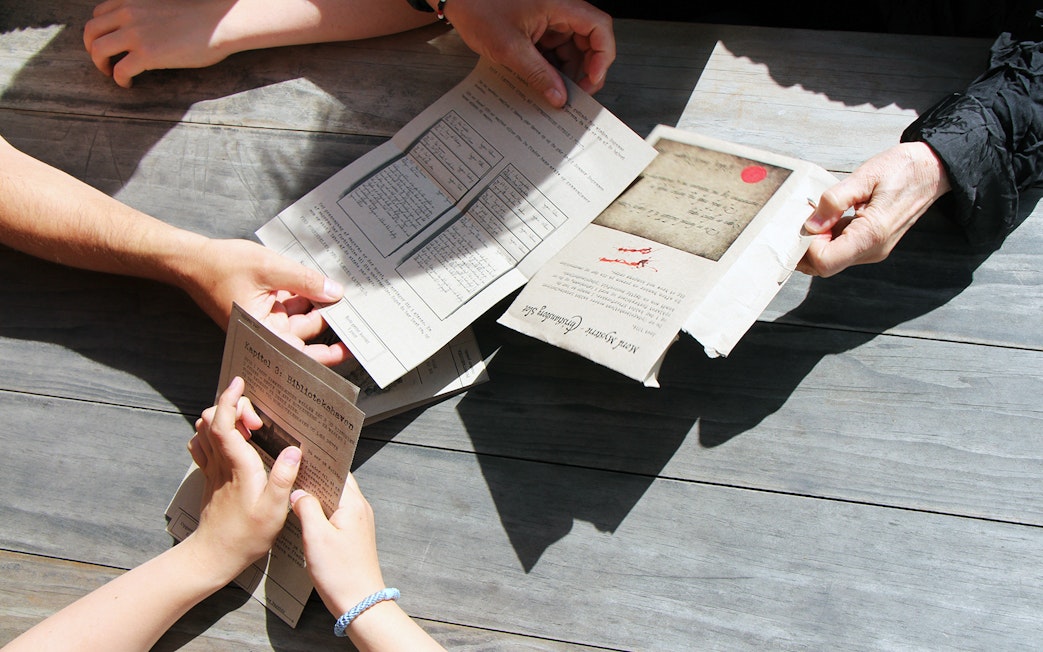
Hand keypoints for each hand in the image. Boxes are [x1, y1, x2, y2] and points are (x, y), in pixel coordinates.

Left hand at [84, 0, 242, 87]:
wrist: (219, 23)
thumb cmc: (201, 16)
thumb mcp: (163, 5)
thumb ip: (147, 12)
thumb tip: (146, 28)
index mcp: (131, 0)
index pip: (99, 14)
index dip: (99, 31)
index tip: (107, 43)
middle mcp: (128, 14)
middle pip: (91, 31)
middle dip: (92, 49)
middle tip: (103, 61)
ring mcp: (135, 34)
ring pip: (99, 50)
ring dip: (100, 65)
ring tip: (111, 73)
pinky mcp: (147, 54)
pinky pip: (120, 70)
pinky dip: (120, 80)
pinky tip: (129, 84)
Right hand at [183, 238, 350, 366]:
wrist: (192, 260)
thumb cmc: (222, 267)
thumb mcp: (270, 268)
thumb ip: (305, 280)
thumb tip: (335, 292)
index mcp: (263, 332)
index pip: (301, 353)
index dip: (328, 354)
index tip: (350, 349)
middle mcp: (265, 331)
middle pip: (305, 334)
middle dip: (328, 322)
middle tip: (354, 312)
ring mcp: (265, 320)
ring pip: (301, 318)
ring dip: (317, 304)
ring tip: (340, 289)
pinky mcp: (265, 308)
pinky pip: (291, 306)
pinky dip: (303, 295)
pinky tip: (319, 282)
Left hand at [186, 376, 301, 579]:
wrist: (214, 556)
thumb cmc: (245, 536)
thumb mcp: (273, 509)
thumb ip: (283, 477)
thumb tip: (295, 450)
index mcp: (237, 466)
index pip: (224, 422)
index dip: (229, 400)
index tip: (240, 384)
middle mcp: (220, 463)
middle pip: (211, 420)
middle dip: (230, 407)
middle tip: (255, 420)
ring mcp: (211, 470)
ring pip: (203, 431)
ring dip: (220, 418)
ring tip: (244, 425)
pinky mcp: (210, 477)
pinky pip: (201, 446)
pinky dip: (210, 434)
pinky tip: (228, 441)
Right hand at [291, 476, 385, 617]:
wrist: (360, 602)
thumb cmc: (340, 573)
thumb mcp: (316, 537)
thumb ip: (306, 508)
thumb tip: (298, 493)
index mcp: (353, 503)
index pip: (337, 471)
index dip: (318, 463)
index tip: (300, 457)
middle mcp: (359, 509)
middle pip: (336, 483)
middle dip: (315, 478)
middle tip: (292, 474)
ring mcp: (358, 522)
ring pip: (335, 499)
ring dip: (317, 496)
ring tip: (295, 493)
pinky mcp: (353, 535)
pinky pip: (336, 514)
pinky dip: (321, 512)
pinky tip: (305, 517)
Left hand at [442, 0, 614, 107]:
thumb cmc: (479, 8)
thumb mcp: (510, 48)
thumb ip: (539, 74)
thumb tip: (559, 97)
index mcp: (560, 5)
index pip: (599, 27)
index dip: (602, 56)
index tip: (591, 79)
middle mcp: (560, 10)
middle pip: (589, 41)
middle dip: (585, 70)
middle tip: (574, 95)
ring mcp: (549, 19)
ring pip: (572, 49)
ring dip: (567, 72)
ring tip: (556, 93)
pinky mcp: (538, 29)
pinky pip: (555, 50)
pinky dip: (553, 68)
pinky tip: (545, 84)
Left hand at [798, 142, 950, 276]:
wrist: (932, 169)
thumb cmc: (902, 169)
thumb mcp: (865, 176)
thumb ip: (835, 200)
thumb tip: (811, 224)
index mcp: (872, 234)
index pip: (826, 261)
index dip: (807, 247)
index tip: (806, 223)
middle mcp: (873, 249)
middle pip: (825, 266)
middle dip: (807, 248)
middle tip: (804, 220)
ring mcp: (874, 249)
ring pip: (832, 260)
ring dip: (817, 243)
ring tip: (818, 215)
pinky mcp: (872, 244)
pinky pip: (842, 250)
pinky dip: (828, 239)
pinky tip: (829, 217)